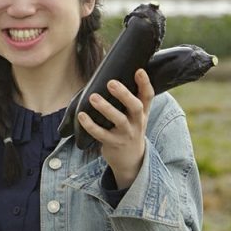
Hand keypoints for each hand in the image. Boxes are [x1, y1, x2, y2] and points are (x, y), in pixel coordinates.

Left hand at [77, 68, 154, 187]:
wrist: (131, 160)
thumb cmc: (129, 129)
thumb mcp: (135, 115)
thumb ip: (127, 99)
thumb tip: (110, 74)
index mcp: (143, 112)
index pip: (148, 96)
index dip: (144, 83)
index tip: (139, 70)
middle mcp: (137, 122)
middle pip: (135, 107)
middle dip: (124, 94)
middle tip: (111, 82)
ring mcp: (126, 134)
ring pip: (119, 120)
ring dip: (105, 108)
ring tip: (93, 97)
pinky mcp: (113, 143)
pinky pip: (101, 134)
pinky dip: (90, 125)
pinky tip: (82, 115)